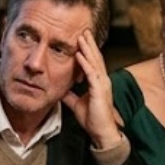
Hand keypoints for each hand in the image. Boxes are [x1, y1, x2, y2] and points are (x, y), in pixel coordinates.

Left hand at [62, 27, 120, 148]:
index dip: (88, 50)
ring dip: (87, 48)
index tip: (82, 38)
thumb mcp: (77, 104)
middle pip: (96, 57)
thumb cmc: (93, 120)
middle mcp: (103, 81)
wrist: (102, 133)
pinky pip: (91, 73)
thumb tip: (61, 89)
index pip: (93, 62)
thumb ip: (70, 95)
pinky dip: (85, 62)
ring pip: (94, 62)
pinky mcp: (99, 91)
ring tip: (81, 36)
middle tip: (84, 30)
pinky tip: (78, 53)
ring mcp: (102, 84)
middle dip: (89, 43)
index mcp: (98, 83)